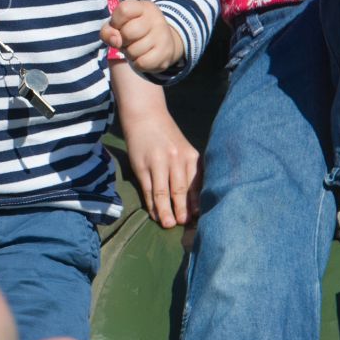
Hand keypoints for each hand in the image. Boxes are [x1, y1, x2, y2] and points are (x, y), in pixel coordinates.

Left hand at [100, 0, 184, 75]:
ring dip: (130, 53)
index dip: (116, 21)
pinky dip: (137, 63)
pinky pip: (142, 63)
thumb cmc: (133, 30)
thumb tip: (115, 41)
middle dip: (123, 40)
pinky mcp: (165, 54)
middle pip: (128, 33)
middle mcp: (155, 19)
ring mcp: (162, 36)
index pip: (124, 10)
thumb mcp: (118, 25)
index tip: (119, 25)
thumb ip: (108, 31)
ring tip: (136, 48)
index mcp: (143, 7)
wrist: (161, 43)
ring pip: (134, 51)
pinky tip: (142, 57)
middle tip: (128, 40)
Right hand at [117, 80, 198, 227]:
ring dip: (165, 211)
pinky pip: (147, 189)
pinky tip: (154, 213)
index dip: (196, 203)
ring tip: (168, 225)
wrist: (145, 115)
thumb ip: (189, 170)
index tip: (199, 219)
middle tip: (184, 225)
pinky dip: (151, 203)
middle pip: (180, 190)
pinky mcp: (141, 166)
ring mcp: (157, 162)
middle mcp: (175, 159)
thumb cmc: (166, 134)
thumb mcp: (184, 148)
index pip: (195, 184)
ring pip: (162, 192)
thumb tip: (194, 200)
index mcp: (190, 156)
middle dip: (182, 210)